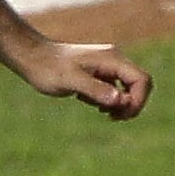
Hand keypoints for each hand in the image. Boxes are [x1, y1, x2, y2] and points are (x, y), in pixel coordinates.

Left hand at [22, 40, 151, 119]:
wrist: (32, 58)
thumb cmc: (48, 68)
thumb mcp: (71, 81)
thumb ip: (96, 89)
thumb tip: (120, 100)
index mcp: (112, 59)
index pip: (141, 80)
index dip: (138, 100)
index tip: (120, 113)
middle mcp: (113, 60)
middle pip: (140, 84)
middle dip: (132, 104)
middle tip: (113, 117)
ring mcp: (107, 66)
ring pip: (128, 88)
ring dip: (120, 105)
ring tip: (102, 113)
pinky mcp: (99, 73)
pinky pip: (115, 89)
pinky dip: (108, 101)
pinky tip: (89, 102)